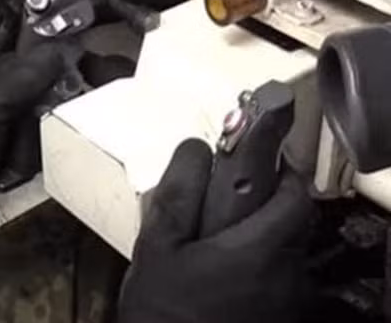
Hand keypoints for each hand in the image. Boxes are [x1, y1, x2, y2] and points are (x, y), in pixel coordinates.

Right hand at [119, 140, 315, 322]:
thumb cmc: (163, 309)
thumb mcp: (156, 248)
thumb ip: (177, 195)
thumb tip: (194, 149)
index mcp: (260, 249)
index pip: (297, 196)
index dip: (286, 172)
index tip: (264, 160)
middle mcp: (287, 274)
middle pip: (292, 225)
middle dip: (266, 207)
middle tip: (228, 202)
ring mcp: (288, 303)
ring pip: (283, 255)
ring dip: (259, 242)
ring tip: (216, 245)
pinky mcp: (280, 321)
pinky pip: (276, 283)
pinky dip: (257, 271)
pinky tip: (220, 279)